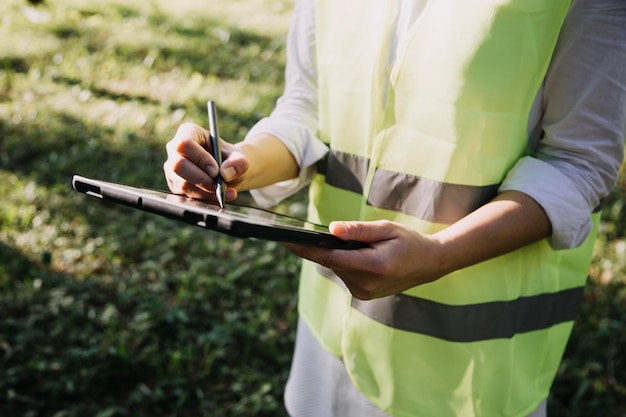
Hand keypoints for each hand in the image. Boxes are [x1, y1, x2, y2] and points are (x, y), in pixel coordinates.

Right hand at [163, 123, 249, 201]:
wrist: (228, 172)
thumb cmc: (230, 160)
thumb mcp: (239, 158)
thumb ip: (238, 163)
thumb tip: (226, 174)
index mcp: (189, 132)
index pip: (185, 144)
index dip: (200, 158)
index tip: (216, 171)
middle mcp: (175, 149)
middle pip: (178, 165)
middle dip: (201, 179)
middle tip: (219, 186)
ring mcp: (172, 168)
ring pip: (182, 183)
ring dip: (205, 192)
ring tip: (226, 193)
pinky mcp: (175, 185)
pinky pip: (185, 195)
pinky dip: (204, 199)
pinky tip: (218, 198)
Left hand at [285, 220, 444, 299]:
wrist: (428, 264)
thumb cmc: (408, 242)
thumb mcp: (386, 229)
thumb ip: (358, 231)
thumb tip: (332, 229)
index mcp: (372, 267)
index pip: (330, 257)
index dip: (306, 249)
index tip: (286, 241)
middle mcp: (365, 284)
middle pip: (331, 262)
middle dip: (328, 246)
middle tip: (338, 233)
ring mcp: (364, 293)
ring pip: (337, 268)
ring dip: (340, 255)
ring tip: (364, 246)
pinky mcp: (362, 295)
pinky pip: (344, 274)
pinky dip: (346, 263)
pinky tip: (362, 256)